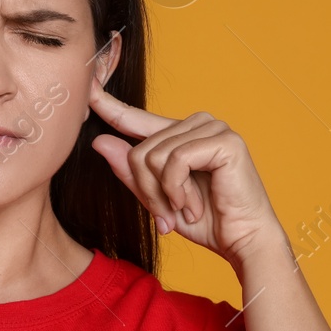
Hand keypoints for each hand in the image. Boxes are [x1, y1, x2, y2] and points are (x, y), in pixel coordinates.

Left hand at [88, 76, 281, 263]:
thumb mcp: (157, 198)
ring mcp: (213, 128)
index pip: (136, 117)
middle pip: (139, 149)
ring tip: (185, 209)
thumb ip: (131, 171)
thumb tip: (100, 141)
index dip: (109, 105)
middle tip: (168, 214)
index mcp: (180, 134)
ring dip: (164, 194)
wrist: (242, 241)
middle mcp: (197, 124)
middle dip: (148, 190)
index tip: (88, 88)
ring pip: (154, 155)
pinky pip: (175, 161)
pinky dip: (177, 190)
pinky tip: (193, 205)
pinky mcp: (224, 141)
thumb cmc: (207, 222)